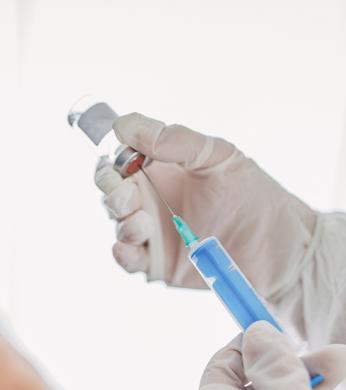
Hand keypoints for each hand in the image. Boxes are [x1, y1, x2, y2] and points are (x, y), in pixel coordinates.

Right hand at [95, 113, 315, 296]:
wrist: (280, 247)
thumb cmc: (253, 195)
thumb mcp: (219, 156)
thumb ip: (175, 140)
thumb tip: (124, 126)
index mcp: (160, 168)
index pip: (119, 159)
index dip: (113, 158)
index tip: (124, 160)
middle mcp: (151, 198)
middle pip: (110, 190)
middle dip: (112, 191)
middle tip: (131, 197)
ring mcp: (152, 231)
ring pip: (116, 223)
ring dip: (122, 221)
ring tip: (145, 224)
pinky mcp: (156, 263)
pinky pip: (126, 257)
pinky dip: (122, 252)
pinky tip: (133, 247)